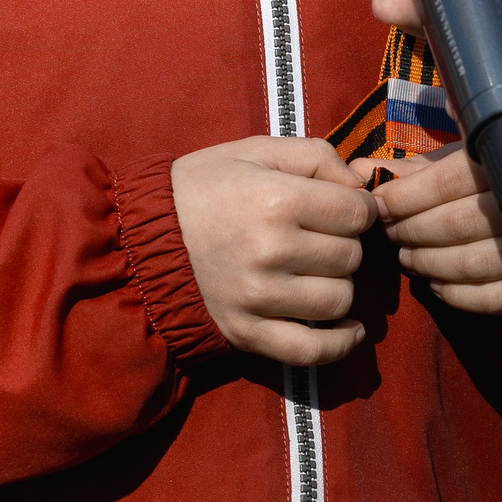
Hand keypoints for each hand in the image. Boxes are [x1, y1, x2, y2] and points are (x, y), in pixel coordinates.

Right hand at [171, 136, 377, 364]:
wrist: (140, 238)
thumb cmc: (202, 187)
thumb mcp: (254, 150)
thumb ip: (315, 156)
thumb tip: (361, 187)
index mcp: (275, 199)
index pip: (356, 213)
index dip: (358, 208)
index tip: (343, 209)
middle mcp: (270, 250)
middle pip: (350, 256)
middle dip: (344, 244)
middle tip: (320, 237)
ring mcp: (259, 297)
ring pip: (339, 300)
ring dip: (337, 285)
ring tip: (316, 271)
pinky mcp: (247, 332)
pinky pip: (311, 350)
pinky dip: (340, 344)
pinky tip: (351, 331)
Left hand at [366, 143, 501, 313]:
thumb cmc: (497, 182)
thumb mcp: (462, 164)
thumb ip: (413, 170)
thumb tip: (360, 171)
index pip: (453, 180)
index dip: (408, 195)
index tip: (379, 205)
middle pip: (462, 224)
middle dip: (414, 231)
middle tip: (392, 235)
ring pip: (477, 264)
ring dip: (430, 264)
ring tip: (407, 259)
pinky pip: (497, 300)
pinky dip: (457, 296)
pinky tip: (436, 284)